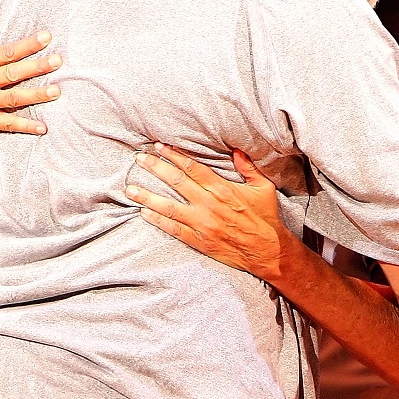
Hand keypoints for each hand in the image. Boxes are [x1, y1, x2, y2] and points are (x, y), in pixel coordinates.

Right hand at [0, 27, 61, 156]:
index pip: (4, 53)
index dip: (26, 45)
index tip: (46, 37)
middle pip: (11, 73)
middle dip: (36, 66)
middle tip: (58, 61)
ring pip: (12, 98)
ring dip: (35, 95)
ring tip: (56, 91)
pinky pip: (7, 124)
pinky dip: (25, 125)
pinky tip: (43, 127)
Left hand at [127, 143, 288, 280]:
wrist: (268, 252)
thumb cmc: (266, 218)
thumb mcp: (263, 188)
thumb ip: (248, 168)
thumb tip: (237, 149)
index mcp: (222, 189)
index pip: (192, 168)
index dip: (174, 156)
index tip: (159, 146)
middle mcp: (209, 205)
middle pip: (176, 182)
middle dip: (155, 168)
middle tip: (139, 159)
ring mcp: (202, 224)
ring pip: (168, 207)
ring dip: (148, 197)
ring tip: (130, 189)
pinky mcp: (199, 241)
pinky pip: (173, 229)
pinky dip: (157, 221)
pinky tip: (143, 213)